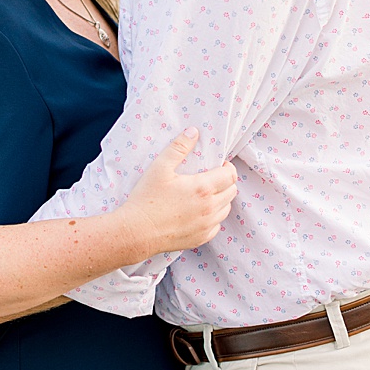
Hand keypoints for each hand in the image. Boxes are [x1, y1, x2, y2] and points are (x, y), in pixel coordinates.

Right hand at [116, 128, 237, 259]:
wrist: (137, 232)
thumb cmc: (146, 199)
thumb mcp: (159, 168)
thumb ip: (178, 148)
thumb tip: (193, 132)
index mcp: (203, 188)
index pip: (230, 175)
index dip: (228, 167)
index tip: (218, 165)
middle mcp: (210, 208)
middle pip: (232, 191)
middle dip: (225, 182)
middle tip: (211, 178)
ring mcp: (207, 225)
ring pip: (226, 209)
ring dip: (221, 199)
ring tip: (205, 194)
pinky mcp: (201, 238)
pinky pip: (216, 226)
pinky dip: (212, 217)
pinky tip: (198, 212)